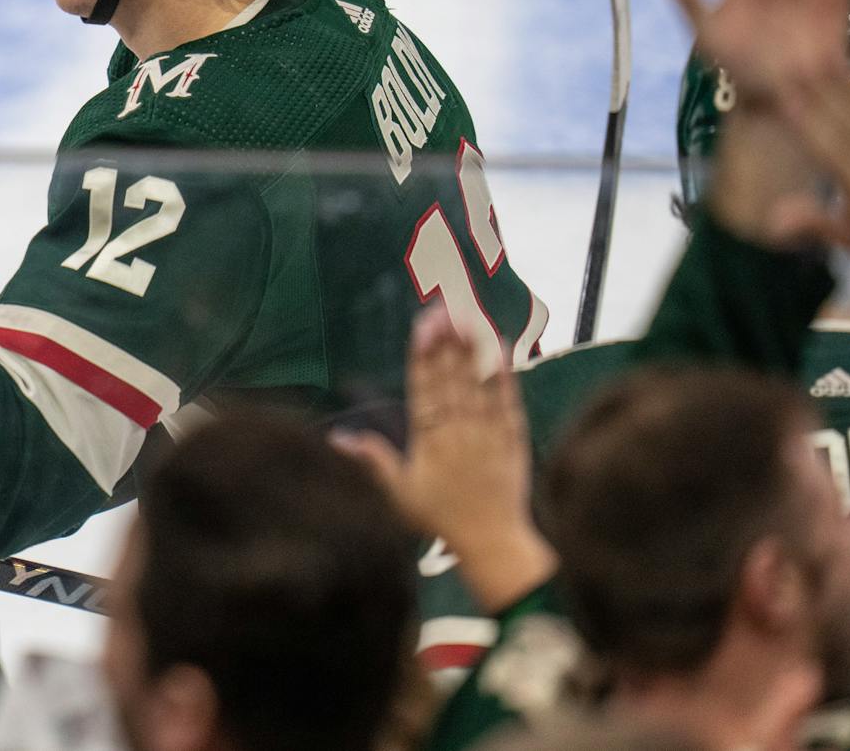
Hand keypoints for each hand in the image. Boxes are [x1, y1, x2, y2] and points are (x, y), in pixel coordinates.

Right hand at [336, 308, 553, 611]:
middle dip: (447, 340)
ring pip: (479, 384)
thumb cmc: (440, 520)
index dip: (423, 355)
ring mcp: (488, 434)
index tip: (422, 325)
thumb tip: (336, 437)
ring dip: (473, 349)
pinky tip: (501, 348)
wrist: (492, 543)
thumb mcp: (397, 495)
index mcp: (429, 441)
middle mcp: (459, 431)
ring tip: (468, 316)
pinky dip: (505, 375)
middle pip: (451, 379)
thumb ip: (372, 461)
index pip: (424, 389)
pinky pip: (509, 402)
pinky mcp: (513, 440)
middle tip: (444, 306)